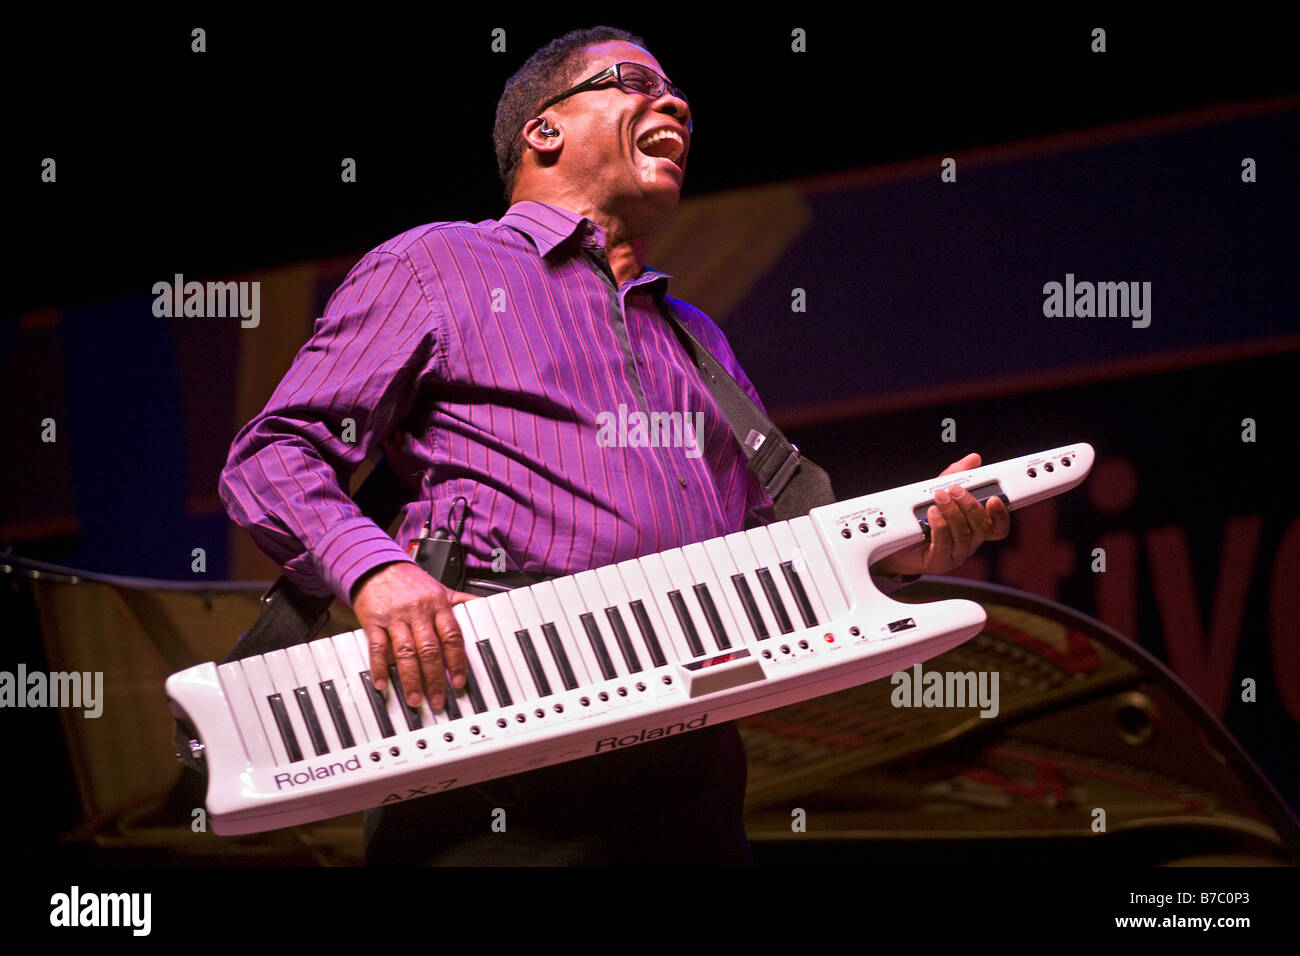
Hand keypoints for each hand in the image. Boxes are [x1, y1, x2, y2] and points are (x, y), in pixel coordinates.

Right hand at [351, 561, 479, 709]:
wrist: (377, 566)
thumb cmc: (411, 582)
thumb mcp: (441, 589)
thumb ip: (462, 603)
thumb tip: (486, 609)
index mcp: (438, 604)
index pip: (452, 636)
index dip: (457, 661)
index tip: (459, 682)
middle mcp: (418, 612)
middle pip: (429, 649)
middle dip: (435, 678)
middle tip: (438, 700)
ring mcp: (395, 617)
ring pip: (405, 652)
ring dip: (410, 679)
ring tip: (415, 699)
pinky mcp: (374, 621)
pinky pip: (377, 647)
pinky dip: (379, 667)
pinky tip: (382, 683)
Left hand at [873, 453, 1010, 576]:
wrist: (895, 545)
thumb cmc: (920, 521)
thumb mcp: (938, 492)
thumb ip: (956, 476)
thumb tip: (973, 459)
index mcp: (973, 529)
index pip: (997, 526)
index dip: (1000, 515)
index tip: (994, 499)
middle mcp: (968, 543)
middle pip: (982, 528)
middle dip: (970, 505)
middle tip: (955, 490)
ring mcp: (955, 554)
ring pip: (964, 535)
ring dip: (953, 513)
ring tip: (940, 498)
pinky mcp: (939, 562)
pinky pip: (944, 545)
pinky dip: (940, 527)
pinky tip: (932, 514)